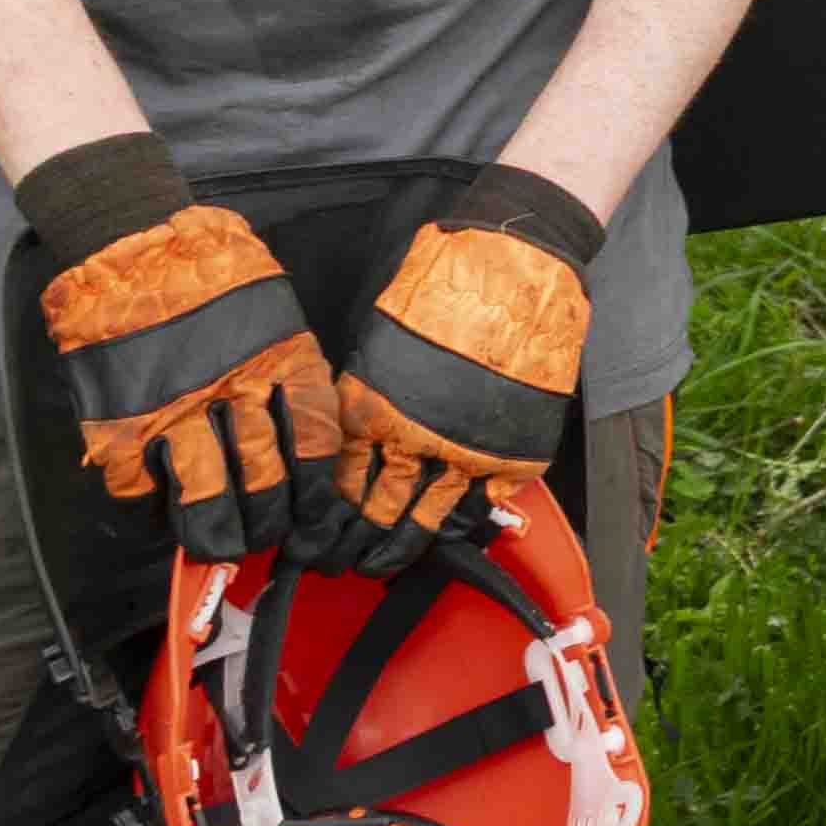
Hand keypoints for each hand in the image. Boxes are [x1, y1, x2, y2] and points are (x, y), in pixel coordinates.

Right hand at [16, 133, 341, 562]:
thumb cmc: (213, 272)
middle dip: (270, 522)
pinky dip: (154, 510)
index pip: (314, 442)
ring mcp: (171, 411)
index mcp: (280, 360)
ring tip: (222, 547)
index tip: (315, 516)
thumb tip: (304, 437)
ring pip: (204, 498)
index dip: (316, 490)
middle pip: (265, 482)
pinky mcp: (119, 421)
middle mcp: (230, 391)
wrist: (131, 241)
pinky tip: (165, 515)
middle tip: (268, 538)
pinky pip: (140, 488)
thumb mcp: (274, 313)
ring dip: (216, 533)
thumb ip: (286, 370)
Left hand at [310, 166, 603, 574]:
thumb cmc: (444, 280)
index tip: (307, 534)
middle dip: (347, 545)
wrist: (517, 262)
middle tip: (334, 562)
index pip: (332, 481)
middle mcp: (412, 436)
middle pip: (372, 512)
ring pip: (424, 520)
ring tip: (379, 563)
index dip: (317, 515)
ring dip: (398, 548)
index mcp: (370, 405)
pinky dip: (461, 523)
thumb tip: (352, 431)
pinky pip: (482, 505)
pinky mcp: (513, 449)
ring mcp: (466, 448)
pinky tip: (445, 533)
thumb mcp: (381, 334)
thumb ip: (367, 390)